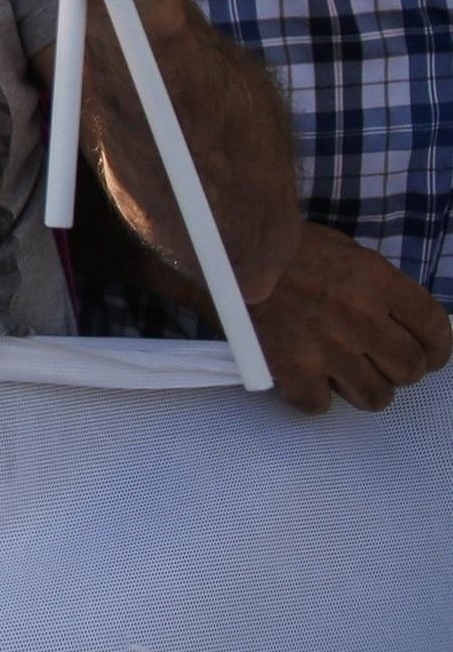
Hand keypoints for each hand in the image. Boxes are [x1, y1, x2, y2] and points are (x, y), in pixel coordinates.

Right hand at [253, 224, 450, 414]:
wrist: (220, 249)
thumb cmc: (283, 246)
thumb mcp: (344, 251)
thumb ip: (379, 288)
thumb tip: (404, 322)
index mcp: (377, 282)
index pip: (435, 329)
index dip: (437, 349)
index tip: (429, 355)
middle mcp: (360, 318)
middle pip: (410, 368)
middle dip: (399, 369)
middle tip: (379, 362)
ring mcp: (326, 348)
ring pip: (376, 396)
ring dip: (365, 389)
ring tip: (346, 376)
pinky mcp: (291, 369)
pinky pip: (320, 405)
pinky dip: (315, 396)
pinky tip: (306, 378)